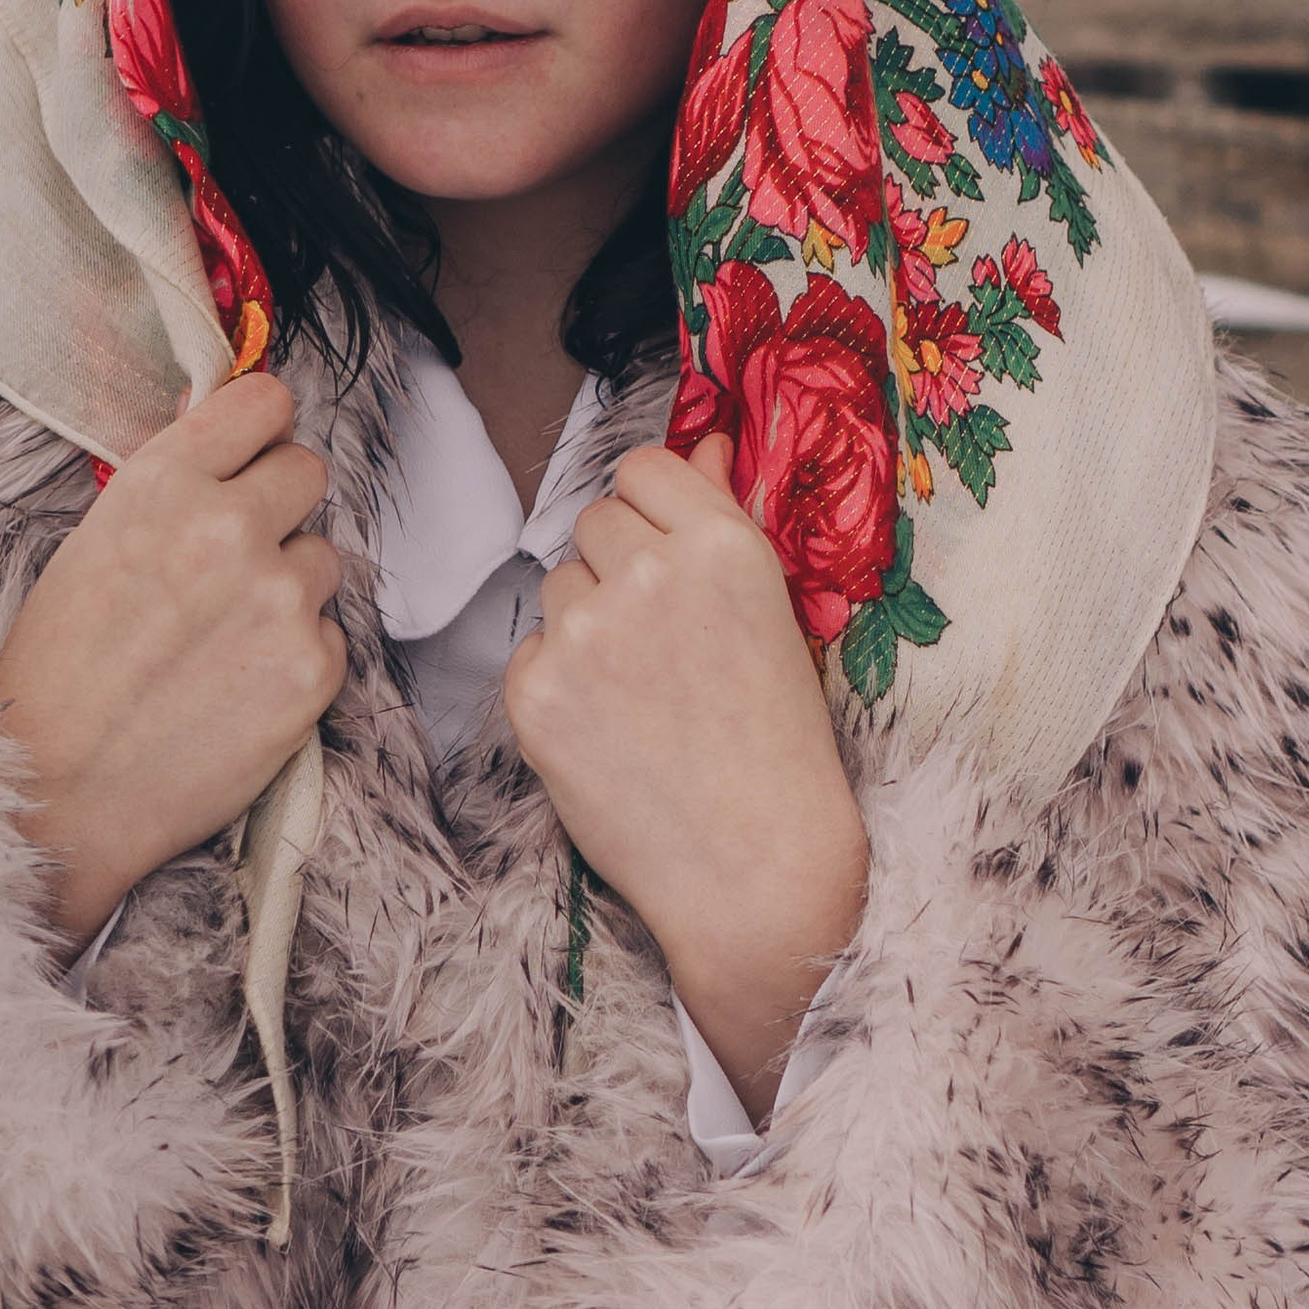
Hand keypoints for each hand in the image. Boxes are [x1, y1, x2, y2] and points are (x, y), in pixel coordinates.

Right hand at [0, 373, 346, 954]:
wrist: (52, 795)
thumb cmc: (56, 673)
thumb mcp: (94, 544)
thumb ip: (172, 486)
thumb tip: (226, 426)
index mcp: (163, 483)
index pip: (264, 401)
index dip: (259, 431)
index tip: (251, 455)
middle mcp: (229, 526)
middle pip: (308, 471)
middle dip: (277, 508)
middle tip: (233, 560)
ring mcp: (280, 597)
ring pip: (322, 558)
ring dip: (287, 587)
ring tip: (219, 641)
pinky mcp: (314, 667)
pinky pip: (329, 634)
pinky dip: (295, 657)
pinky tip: (236, 689)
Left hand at [506, 433, 868, 1122]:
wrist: (754, 865)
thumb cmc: (779, 742)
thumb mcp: (772, 613)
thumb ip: (724, 518)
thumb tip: (700, 443)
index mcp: (722, 544)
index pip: (643, 469)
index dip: (651, 511)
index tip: (665, 554)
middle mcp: (650, 572)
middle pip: (593, 521)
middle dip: (616, 566)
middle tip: (661, 643)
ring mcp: (587, 632)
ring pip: (557, 586)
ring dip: (586, 624)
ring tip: (641, 696)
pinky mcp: (536, 691)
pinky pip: (529, 652)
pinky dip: (558, 684)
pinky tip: (609, 730)